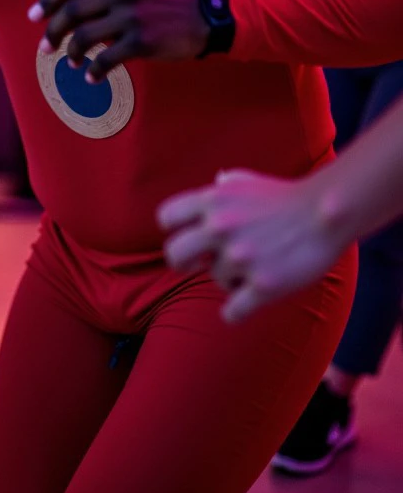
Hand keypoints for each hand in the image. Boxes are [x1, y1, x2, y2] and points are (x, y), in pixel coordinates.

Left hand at [28, 0, 208, 80]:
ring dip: (71, 54)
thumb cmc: (165, 4)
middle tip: (46, 47)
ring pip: (83, 37)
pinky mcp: (141, 41)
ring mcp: (131, 16)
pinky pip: (105, 59)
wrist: (204, 18)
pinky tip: (93, 77)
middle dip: (52, 31)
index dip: (48, 1)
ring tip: (72, 63)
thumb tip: (71, 11)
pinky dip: (94, 71)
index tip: (34, 16)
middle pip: (72, 12)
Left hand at [157, 169, 348, 322]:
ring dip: (231, 279)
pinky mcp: (263, 285)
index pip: (166, 217)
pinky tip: (246, 303)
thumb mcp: (248, 182)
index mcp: (212, 200)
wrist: (326, 213)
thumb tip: (216, 180)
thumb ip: (225, 185)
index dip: (173, 231)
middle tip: (195, 266)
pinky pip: (232, 312)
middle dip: (182, 263)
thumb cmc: (287, 197)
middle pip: (174, 254)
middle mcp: (219, 227)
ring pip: (215, 280)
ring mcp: (240, 257)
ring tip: (255, 268)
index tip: (187, 238)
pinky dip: (236, 312)